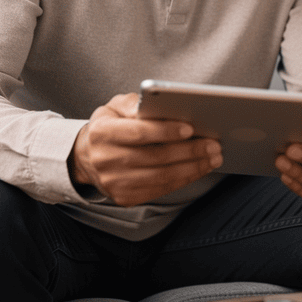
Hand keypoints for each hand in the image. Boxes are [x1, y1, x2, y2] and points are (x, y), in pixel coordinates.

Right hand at [69, 93, 221, 206]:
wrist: (87, 158)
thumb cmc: (108, 127)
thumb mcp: (114, 107)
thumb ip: (133, 103)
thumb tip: (157, 103)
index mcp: (102, 133)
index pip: (138, 133)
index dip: (165, 131)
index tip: (190, 128)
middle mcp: (105, 160)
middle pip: (155, 157)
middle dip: (189, 151)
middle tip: (213, 144)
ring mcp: (114, 183)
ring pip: (161, 177)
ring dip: (192, 168)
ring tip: (213, 157)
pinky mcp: (124, 197)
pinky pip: (160, 190)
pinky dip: (184, 179)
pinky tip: (198, 169)